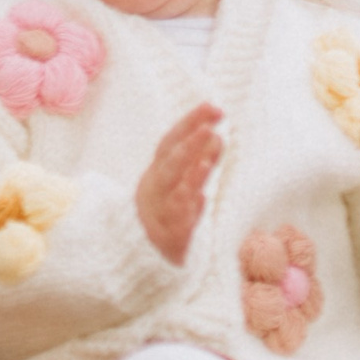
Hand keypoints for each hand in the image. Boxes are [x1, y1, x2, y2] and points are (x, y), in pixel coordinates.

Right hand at [135, 102, 223, 265]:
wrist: (140, 253)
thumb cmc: (166, 209)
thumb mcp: (183, 181)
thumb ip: (201, 160)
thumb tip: (219, 136)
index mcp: (157, 171)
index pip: (172, 141)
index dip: (190, 123)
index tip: (212, 107)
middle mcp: (155, 188)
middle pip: (169, 163)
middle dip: (189, 144)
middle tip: (209, 128)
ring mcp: (158, 212)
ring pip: (172, 192)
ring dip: (189, 176)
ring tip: (205, 163)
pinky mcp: (167, 238)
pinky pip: (177, 224)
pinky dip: (188, 212)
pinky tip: (201, 200)